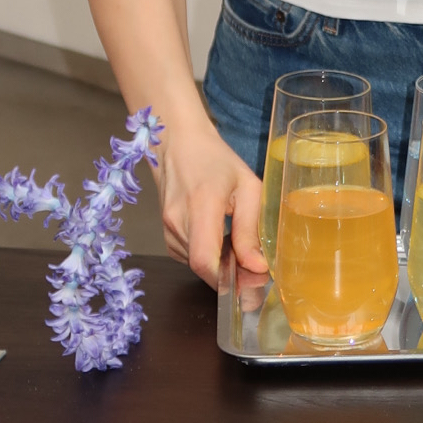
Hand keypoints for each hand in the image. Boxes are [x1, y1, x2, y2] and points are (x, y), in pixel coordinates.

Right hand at [158, 115, 266, 286]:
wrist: (177, 143)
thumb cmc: (215, 159)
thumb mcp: (246, 186)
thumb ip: (250, 228)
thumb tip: (257, 266)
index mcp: (201, 205)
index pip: (204, 260)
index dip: (225, 279)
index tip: (250, 280)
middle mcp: (178, 220)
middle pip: (202, 267)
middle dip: (230, 273)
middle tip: (253, 266)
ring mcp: (166, 227)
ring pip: (195, 264)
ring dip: (218, 264)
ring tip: (237, 246)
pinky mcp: (164, 232)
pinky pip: (187, 256)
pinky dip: (205, 255)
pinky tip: (218, 239)